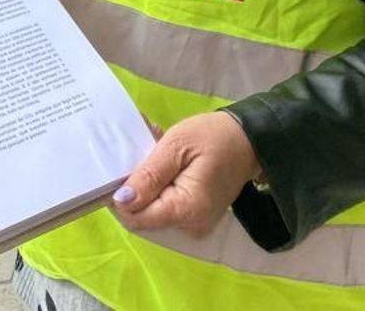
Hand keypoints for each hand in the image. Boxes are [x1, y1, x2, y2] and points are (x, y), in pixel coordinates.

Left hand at [111, 111, 262, 237]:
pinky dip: (158, 184)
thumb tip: (121, 201)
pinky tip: (162, 161)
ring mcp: (193, 223)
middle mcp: (190, 226)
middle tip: (138, 152)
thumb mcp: (176, 147)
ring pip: (152, 208)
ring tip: (152, 151)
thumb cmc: (214, 138)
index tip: (116, 170)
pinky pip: (165, 204)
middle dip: (134, 186)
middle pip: (143, 215)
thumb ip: (148, 176)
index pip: (137, 219)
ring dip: (145, 182)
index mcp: (186, 210)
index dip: (120, 198)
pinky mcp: (194, 215)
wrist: (248, 139)